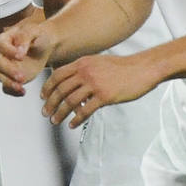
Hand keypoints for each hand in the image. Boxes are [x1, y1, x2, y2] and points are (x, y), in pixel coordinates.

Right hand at [0, 16, 56, 95]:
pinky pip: (6, 87)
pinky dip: (12, 91)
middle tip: (21, 76)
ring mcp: (5, 67)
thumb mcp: (34, 31)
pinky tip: (22, 92)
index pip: (1, 45)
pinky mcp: (11, 77)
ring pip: (1, 76)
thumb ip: (25, 37)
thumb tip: (19, 50)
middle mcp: (2, 54)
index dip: (9, 51)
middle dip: (9, 71)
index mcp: (5, 39)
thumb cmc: (38, 35)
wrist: (45, 46)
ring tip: (20, 87)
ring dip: (9, 83)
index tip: (20, 56)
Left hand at [40, 53, 157, 127]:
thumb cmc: (123, 67)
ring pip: (70, 102)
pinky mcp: (104, 96)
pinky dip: (76, 119)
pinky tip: (72, 124)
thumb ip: (84, 69)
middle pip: (60, 90)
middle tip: (46, 113)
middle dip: (50, 104)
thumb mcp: (99, 61)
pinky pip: (85, 111)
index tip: (43, 97)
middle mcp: (86, 72)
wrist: (143, 69)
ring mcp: (95, 84)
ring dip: (60, 113)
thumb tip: (71, 81)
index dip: (47, 88)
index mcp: (83, 63)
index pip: (57, 75)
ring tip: (56, 121)